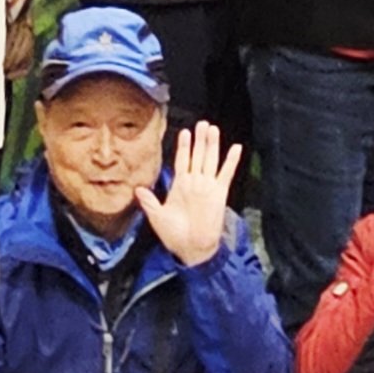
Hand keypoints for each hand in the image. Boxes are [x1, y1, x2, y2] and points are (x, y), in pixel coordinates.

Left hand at [137, 120, 243, 266]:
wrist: (192, 248)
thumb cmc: (174, 235)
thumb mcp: (157, 217)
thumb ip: (149, 202)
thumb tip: (137, 189)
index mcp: (179, 186)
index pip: (182, 160)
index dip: (183, 146)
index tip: (185, 132)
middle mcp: (195, 182)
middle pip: (198, 155)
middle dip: (200, 140)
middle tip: (202, 123)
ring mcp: (208, 186)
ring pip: (211, 160)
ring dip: (212, 145)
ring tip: (213, 129)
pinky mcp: (220, 193)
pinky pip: (226, 174)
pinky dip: (231, 161)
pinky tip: (236, 148)